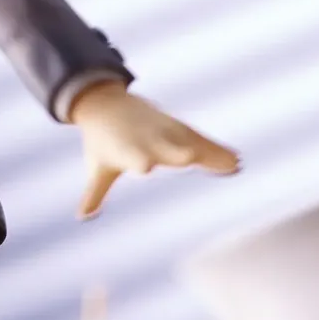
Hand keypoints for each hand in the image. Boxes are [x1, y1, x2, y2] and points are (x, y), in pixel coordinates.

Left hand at [68, 81, 239, 218]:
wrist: (107, 103)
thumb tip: (82, 216)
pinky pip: (199, 139)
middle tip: (191, 159)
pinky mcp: (177, 127)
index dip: (140, 160)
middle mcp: (150, 140)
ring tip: (234, 166)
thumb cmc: (102, 141)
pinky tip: (235, 162)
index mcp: (128, 150)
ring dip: (210, 154)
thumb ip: (94, 193)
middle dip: (177, 152)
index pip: (135, 157)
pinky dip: (216, 150)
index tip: (146, 167)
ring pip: (190, 142)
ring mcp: (166, 131)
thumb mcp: (98, 167)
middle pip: (166, 147)